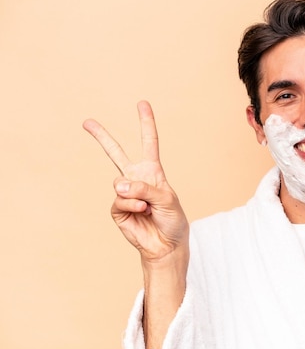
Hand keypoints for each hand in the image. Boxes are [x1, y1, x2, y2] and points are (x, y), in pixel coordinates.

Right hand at [83, 101, 188, 263]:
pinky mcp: (117, 209)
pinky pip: (119, 200)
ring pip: (120, 183)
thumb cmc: (173, 220)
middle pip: (116, 154)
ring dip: (136, 195)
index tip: (142, 104)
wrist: (167, 245)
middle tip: (87, 122)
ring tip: (149, 207)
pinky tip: (143, 212)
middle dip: (102, 137)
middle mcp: (137, 179)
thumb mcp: (167, 199)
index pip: (149, 143)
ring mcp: (125, 194)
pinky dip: (132, 206)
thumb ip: (145, 188)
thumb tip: (118, 185)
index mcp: (153, 172)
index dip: (146, 123)